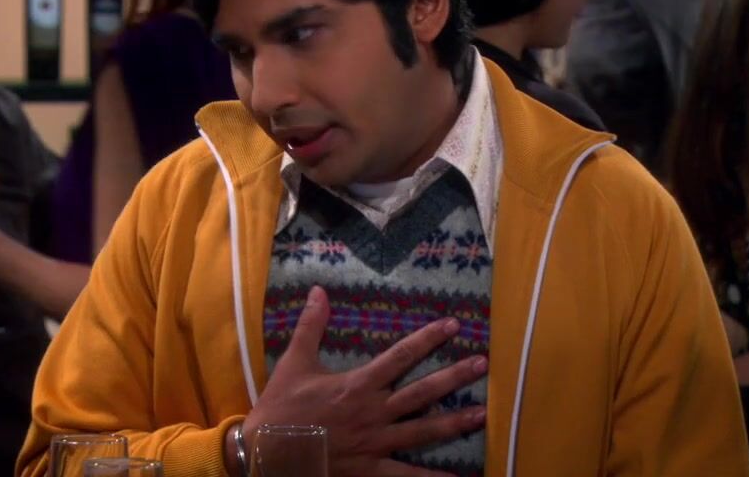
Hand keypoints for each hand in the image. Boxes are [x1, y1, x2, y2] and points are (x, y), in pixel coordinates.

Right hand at [244, 286, 487, 476]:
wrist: (265, 454)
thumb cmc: (281, 409)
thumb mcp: (294, 362)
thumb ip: (311, 326)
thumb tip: (318, 291)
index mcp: (359, 384)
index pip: (402, 355)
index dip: (429, 339)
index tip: (454, 326)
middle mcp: (374, 412)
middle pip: (423, 392)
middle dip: (455, 376)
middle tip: (483, 365)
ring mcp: (375, 443)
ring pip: (424, 431)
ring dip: (455, 422)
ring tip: (483, 415)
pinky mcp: (370, 470)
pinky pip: (407, 476)